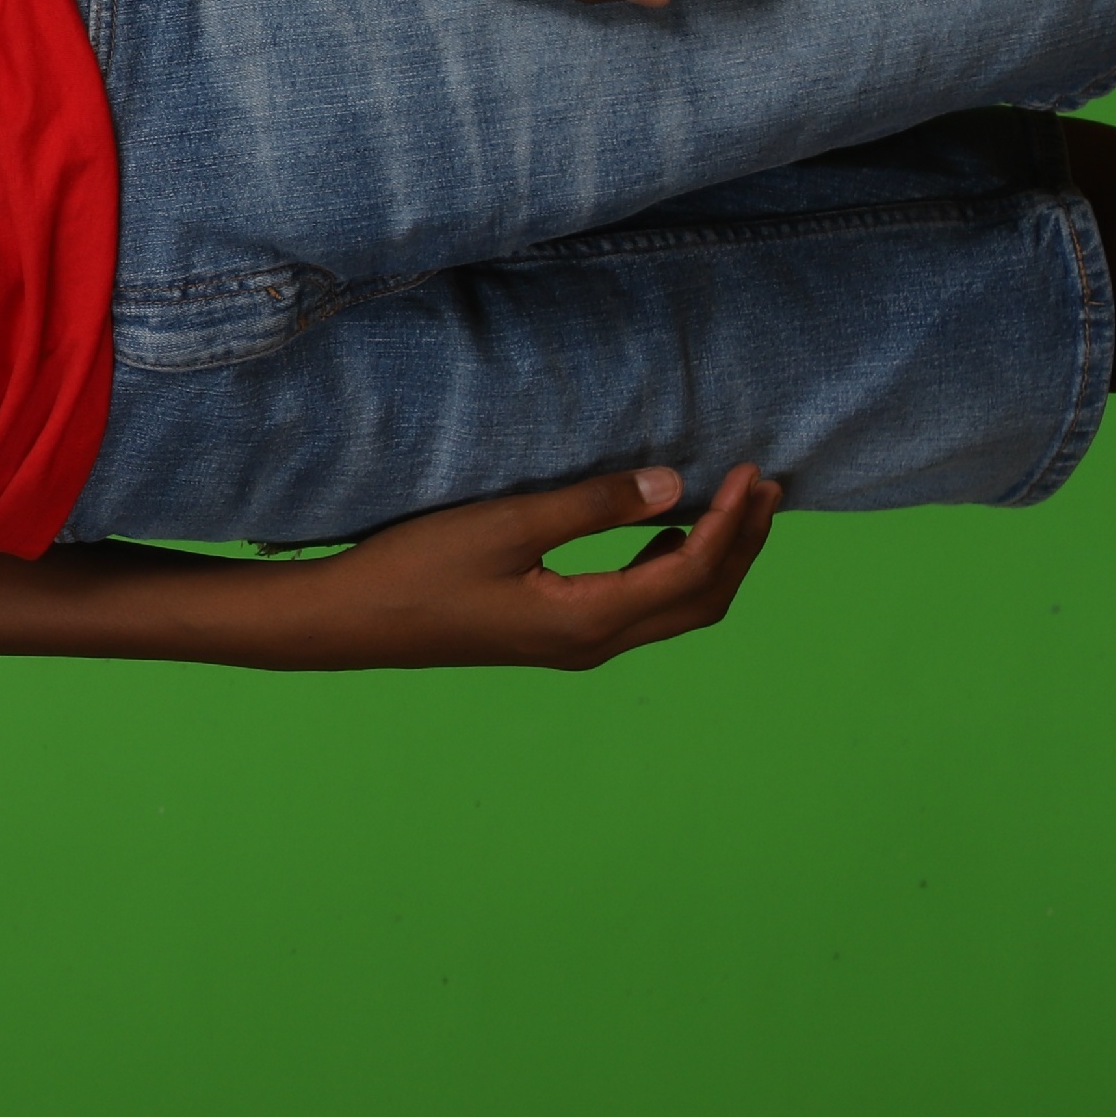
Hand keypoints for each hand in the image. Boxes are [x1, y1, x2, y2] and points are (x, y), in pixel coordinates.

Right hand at [262, 464, 783, 668]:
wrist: (349, 622)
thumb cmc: (417, 569)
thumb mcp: (505, 526)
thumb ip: (592, 506)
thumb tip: (674, 487)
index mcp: (589, 619)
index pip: (691, 571)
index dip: (730, 522)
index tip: (749, 471)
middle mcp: (593, 642)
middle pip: (701, 601)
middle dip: (742, 545)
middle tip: (766, 486)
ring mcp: (573, 645)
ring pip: (675, 609)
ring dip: (712, 559)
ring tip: (734, 506)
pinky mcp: (552, 635)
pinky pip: (641, 607)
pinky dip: (672, 570)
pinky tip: (664, 534)